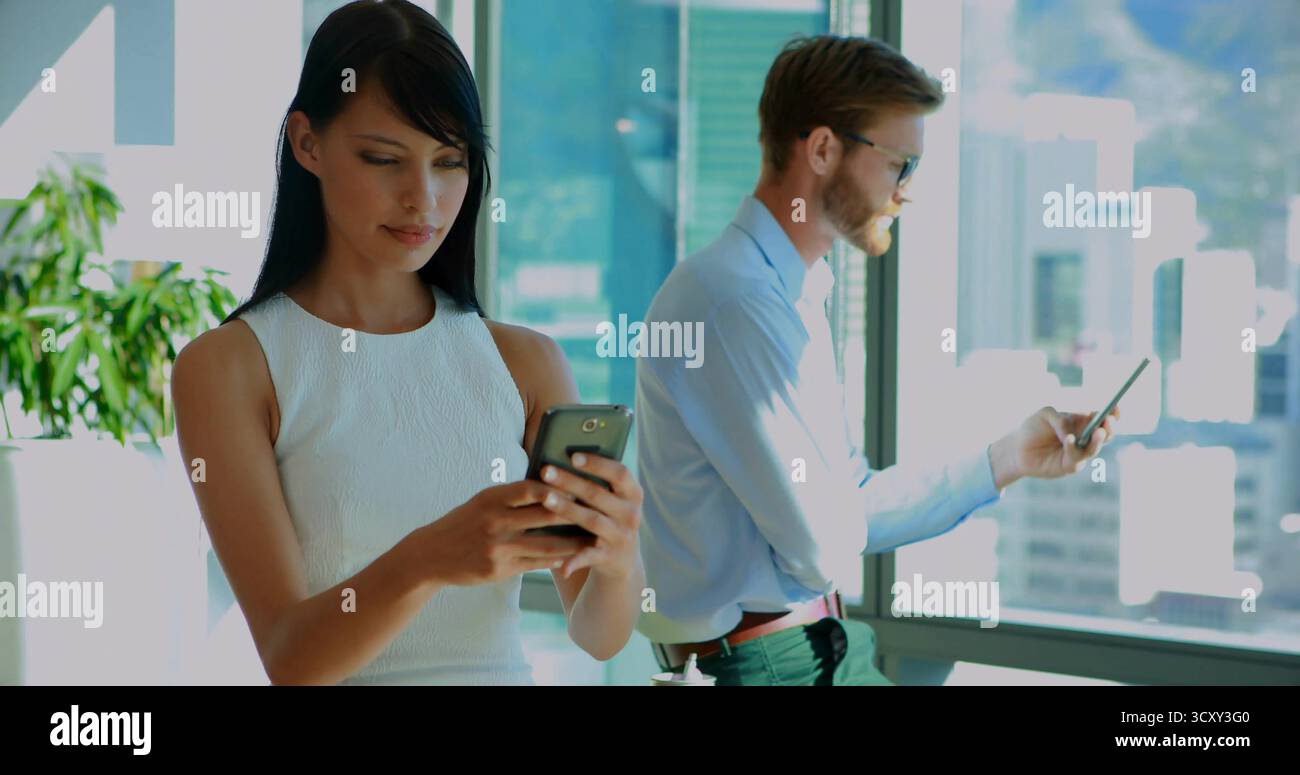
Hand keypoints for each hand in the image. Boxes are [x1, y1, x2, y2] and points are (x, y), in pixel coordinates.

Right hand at [414, 479, 593, 585]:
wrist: (431, 554)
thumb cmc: (464, 521)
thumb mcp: (483, 501)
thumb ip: (514, 495)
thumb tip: (553, 485)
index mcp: (492, 498)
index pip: (533, 487)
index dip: (559, 487)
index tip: (582, 485)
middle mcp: (495, 521)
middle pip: (545, 515)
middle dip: (575, 514)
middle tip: (600, 511)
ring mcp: (498, 547)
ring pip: (546, 544)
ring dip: (573, 543)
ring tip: (594, 539)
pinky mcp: (500, 569)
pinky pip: (536, 564)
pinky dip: (556, 560)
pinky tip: (571, 557)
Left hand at [539, 452, 643, 579]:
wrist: (621, 561)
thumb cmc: (605, 517)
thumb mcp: (609, 500)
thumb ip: (594, 481)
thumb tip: (561, 456)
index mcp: (633, 494)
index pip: (620, 473)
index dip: (598, 463)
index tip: (573, 455)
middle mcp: (631, 514)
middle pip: (598, 494)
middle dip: (570, 481)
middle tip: (545, 470)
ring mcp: (622, 537)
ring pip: (592, 521)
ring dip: (568, 509)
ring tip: (545, 499)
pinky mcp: (610, 558)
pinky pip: (590, 557)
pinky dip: (575, 561)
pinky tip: (560, 565)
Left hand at [999, 404, 1120, 481]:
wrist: (1017, 448)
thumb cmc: (1033, 428)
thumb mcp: (1046, 415)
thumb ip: (1062, 420)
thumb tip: (1073, 434)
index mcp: (1082, 422)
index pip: (1103, 417)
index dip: (1113, 413)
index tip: (1116, 407)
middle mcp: (1085, 438)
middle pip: (1106, 434)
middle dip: (1110, 428)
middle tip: (1109, 421)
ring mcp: (1079, 452)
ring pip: (1095, 448)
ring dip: (1098, 440)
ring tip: (1098, 432)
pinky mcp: (1070, 466)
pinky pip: (1077, 457)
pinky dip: (1074, 447)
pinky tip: (1068, 439)